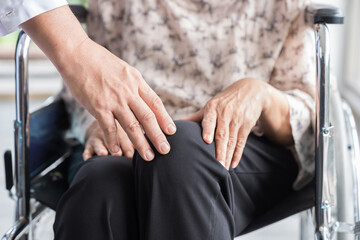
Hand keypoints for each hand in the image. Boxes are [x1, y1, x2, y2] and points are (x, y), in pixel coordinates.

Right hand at [21, 6, 175, 161]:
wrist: (75, 53)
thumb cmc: (98, 60)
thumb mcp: (123, 69)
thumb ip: (133, 84)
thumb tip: (142, 98)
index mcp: (136, 81)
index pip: (155, 103)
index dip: (165, 118)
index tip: (172, 131)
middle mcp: (128, 91)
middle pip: (148, 117)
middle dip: (158, 136)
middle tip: (165, 150)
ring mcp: (113, 100)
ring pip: (132, 126)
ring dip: (140, 144)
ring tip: (148, 157)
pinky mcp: (98, 106)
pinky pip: (109, 128)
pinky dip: (114, 141)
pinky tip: (117, 151)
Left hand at [183, 78, 269, 168]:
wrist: (250, 90)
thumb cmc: (224, 101)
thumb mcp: (211, 105)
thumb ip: (195, 117)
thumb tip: (176, 125)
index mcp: (213, 107)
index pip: (209, 120)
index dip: (208, 130)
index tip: (206, 141)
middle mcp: (226, 113)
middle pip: (222, 134)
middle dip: (219, 150)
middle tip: (215, 165)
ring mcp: (237, 119)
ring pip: (232, 140)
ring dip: (228, 155)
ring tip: (223, 169)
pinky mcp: (247, 125)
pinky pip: (242, 142)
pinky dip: (237, 154)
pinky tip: (233, 164)